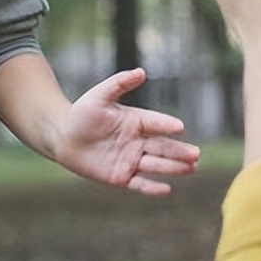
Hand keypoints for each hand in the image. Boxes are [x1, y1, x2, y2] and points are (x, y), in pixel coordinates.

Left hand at [54, 68, 199, 195]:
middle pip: (162, 147)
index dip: (166, 125)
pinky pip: (139, 184)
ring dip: (173, 167)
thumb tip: (142, 71)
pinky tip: (167, 189)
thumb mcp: (100, 95)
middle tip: (196, 154)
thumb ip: (120, 83)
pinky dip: (152, 187)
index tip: (179, 127)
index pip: (155, 123)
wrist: (64, 135)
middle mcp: (137, 141)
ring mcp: (130, 160)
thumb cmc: (82, 113)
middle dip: (179, 151)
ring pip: (155, 164)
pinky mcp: (120, 177)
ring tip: (191, 168)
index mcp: (136, 121)